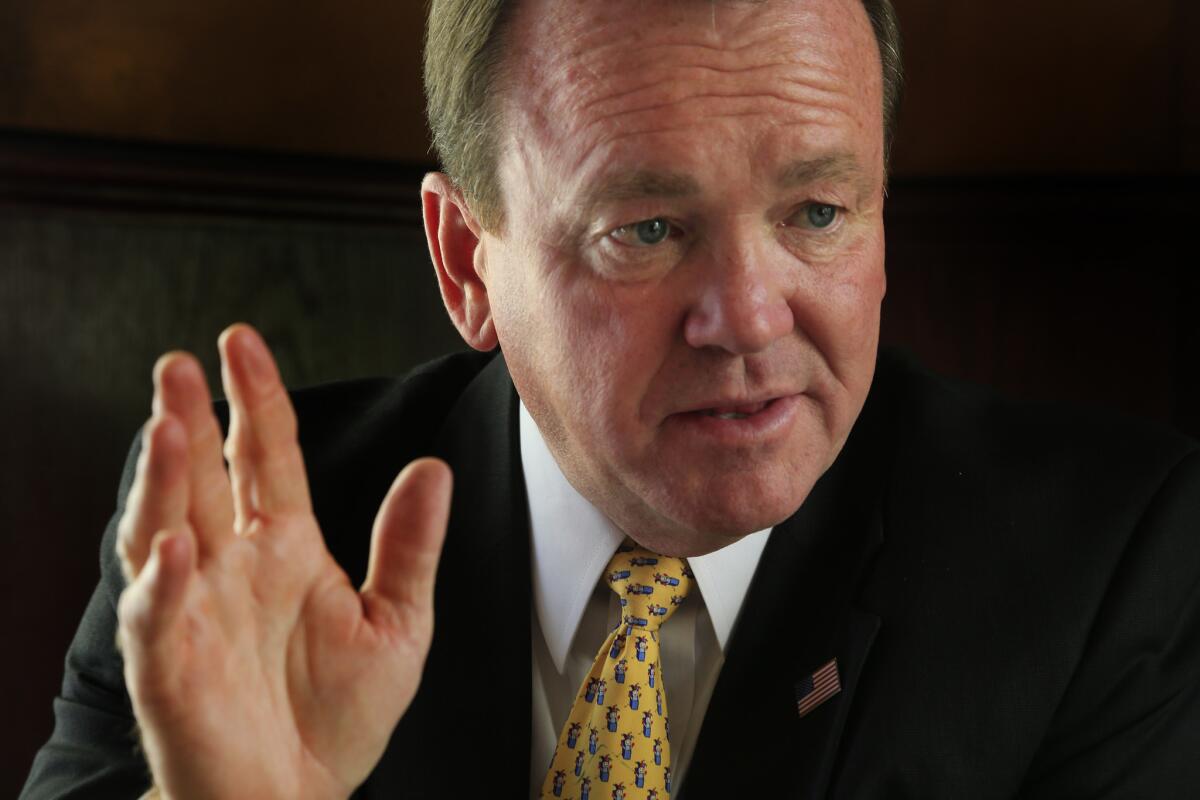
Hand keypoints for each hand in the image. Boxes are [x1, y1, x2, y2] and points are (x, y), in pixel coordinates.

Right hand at [115, 324, 451, 799]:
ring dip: (165, 481)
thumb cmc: (338, 716)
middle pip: (203, 478)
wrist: (302, 795)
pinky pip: (159, 618)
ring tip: (170, 427)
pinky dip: (164, 582)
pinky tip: (179, 546)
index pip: (264, 455)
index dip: (255, 399)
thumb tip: (433, 468)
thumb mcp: (398, 623)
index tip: (243, 341)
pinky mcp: (171, 668)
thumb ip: (408, 547)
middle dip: (190, 420)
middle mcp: (231, 568)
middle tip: (181, 364)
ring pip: (165, 530)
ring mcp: (195, 612)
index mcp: (285, 548)